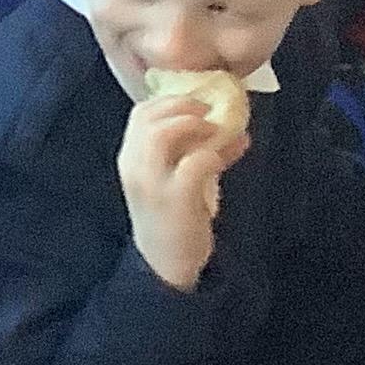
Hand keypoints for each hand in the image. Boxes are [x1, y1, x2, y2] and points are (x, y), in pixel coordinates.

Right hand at [117, 92, 246, 291]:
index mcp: (130, 159)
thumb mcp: (177, 179)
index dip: (169, 100)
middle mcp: (133, 167)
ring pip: (160, 135)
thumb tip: (235, 131)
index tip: (197, 103)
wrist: (166, 264)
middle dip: (182, 105)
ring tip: (213, 128)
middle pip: (147, 117)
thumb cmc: (173, 217)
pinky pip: (193, 163)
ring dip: (191, 124)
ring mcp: (151, 184)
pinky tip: (221, 158)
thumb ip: (198, 153)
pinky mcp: (173, 200)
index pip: (140, 113)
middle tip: (209, 110)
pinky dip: (211, 154)